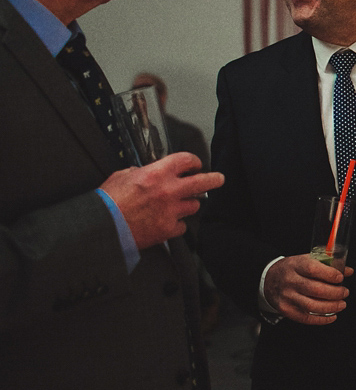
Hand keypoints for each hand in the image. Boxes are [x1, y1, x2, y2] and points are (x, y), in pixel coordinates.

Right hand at [101, 152, 222, 248]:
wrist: (103, 228)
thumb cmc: (108, 203)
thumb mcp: (122, 176)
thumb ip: (140, 172)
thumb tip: (146, 172)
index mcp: (156, 174)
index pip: (186, 160)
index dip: (193, 161)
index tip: (195, 164)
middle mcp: (169, 191)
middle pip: (203, 182)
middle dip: (214, 179)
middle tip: (219, 179)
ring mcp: (171, 211)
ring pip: (194, 205)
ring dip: (188, 204)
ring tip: (179, 205)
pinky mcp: (168, 229)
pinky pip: (182, 226)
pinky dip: (177, 224)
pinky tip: (168, 222)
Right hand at [263, 255, 353, 324]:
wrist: (268, 280)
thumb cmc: (292, 269)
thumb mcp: (306, 260)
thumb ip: (327, 264)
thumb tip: (348, 271)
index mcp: (296, 265)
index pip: (313, 269)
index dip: (330, 274)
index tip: (340, 278)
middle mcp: (290, 281)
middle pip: (315, 290)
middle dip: (335, 293)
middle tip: (345, 292)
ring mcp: (288, 297)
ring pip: (312, 306)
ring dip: (331, 307)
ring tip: (341, 304)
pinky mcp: (287, 310)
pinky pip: (306, 318)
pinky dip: (322, 319)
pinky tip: (332, 316)